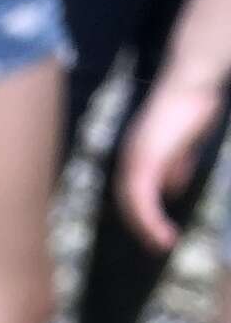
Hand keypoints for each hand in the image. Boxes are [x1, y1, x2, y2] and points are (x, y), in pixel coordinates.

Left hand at [116, 73, 225, 252]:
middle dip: (142, 226)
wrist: (194, 78)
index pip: (133, 191)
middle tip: (158, 244)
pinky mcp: (143, 161)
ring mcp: (134, 158)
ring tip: (163, 244)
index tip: (155, 231)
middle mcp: (130, 156)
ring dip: (147, 229)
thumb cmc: (193, 102)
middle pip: (128, 202)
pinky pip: (142, 201)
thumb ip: (175, 164)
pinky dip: (151, 221)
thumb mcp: (183, 142)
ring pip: (132, 205)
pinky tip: (165, 234)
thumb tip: (173, 188)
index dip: (142, 213)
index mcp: (138, 153)